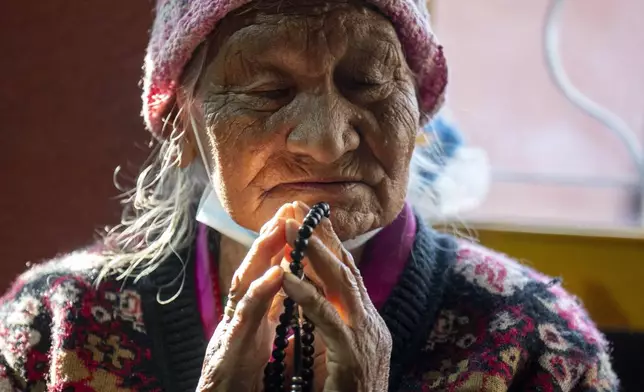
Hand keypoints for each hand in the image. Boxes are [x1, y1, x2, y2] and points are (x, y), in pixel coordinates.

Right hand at [197, 204, 295, 391]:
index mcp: (252, 316)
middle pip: (254, 269)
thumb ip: (282, 317)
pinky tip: (276, 273)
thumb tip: (304, 295)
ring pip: (244, 283)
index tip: (299, 220)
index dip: (280, 247)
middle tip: (289, 208)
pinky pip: (245, 317)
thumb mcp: (270, 344)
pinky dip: (259, 293)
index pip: (267, 273)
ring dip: (260, 253)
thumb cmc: (247, 381)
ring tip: (280, 227)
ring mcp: (231, 330)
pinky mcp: (228, 349)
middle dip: (270, 237)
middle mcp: (239, 317)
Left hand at [282, 203, 392, 391]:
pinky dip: (306, 294)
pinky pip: (326, 318)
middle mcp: (371, 322)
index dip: (330, 242)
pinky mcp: (354, 354)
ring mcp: (367, 336)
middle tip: (298, 206)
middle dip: (322, 235)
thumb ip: (334, 324)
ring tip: (290, 226)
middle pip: (346, 268)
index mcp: (367, 321)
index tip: (311, 215)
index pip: (348, 273)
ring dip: (313, 251)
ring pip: (340, 283)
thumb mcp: (344, 352)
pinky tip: (286, 275)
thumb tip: (317, 295)